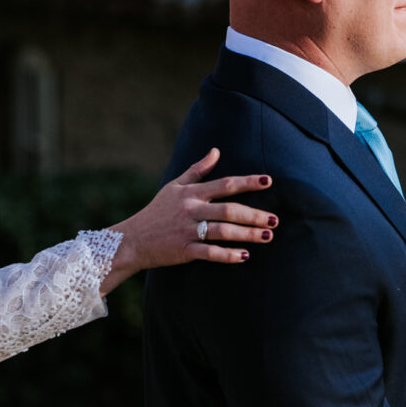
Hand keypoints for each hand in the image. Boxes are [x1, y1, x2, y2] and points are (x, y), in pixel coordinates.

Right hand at [100, 148, 275, 294]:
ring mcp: (187, 230)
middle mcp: (191, 210)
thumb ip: (197, 170)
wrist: (131, 240)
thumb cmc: (156, 212)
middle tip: (274, 219)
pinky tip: (244, 256)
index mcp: (191, 193)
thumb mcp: (174, 186)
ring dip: (247, 234)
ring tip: (267, 236)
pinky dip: (228, 255)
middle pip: (228, 210)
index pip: (224, 184)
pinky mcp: (183, 250)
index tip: (268, 182)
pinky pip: (209, 253)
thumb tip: (216, 151)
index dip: (247, 182)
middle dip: (254, 214)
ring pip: (222, 231)